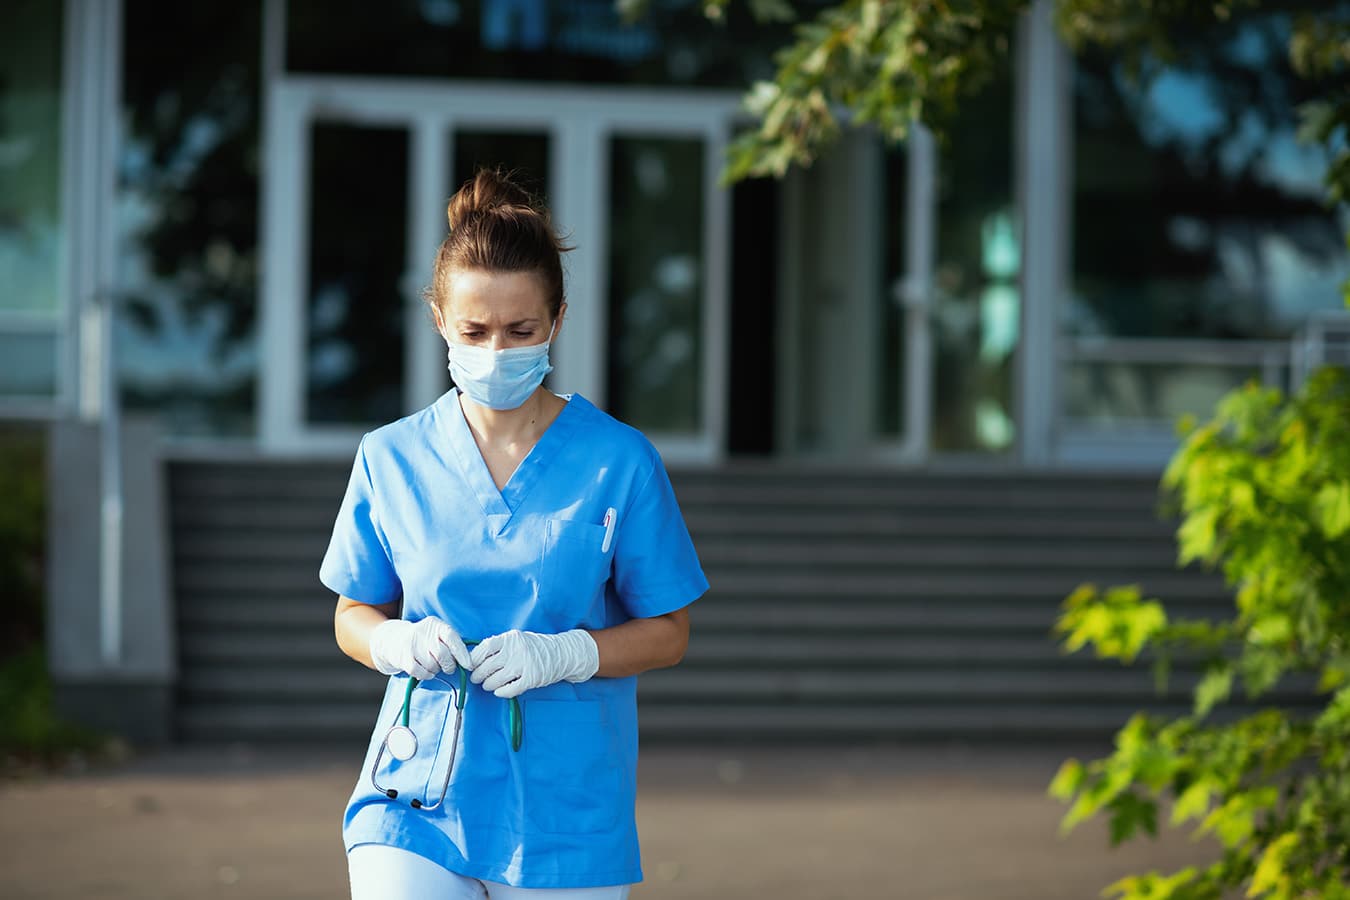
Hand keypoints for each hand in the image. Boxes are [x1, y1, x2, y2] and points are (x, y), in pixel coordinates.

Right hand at [369, 617, 471, 680]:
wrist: (393, 639)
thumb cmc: (424, 640)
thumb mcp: (437, 634)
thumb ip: (451, 642)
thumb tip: (469, 660)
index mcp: (436, 625)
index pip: (452, 637)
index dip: (462, 653)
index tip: (469, 665)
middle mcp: (423, 632)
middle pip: (442, 654)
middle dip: (449, 665)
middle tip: (449, 668)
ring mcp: (412, 644)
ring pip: (432, 665)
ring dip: (436, 670)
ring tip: (434, 665)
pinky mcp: (404, 657)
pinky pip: (420, 672)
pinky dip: (426, 675)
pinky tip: (426, 671)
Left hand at [469, 629, 599, 698]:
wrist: (562, 653)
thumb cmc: (535, 647)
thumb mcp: (517, 639)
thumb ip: (499, 646)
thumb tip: (474, 658)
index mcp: (510, 638)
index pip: (484, 648)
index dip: (473, 659)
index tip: (470, 665)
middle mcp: (516, 650)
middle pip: (487, 666)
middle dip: (478, 675)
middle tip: (476, 679)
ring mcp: (525, 665)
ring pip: (495, 680)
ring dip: (488, 685)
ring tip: (488, 685)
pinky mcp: (532, 678)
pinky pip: (509, 690)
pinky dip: (501, 692)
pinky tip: (500, 691)